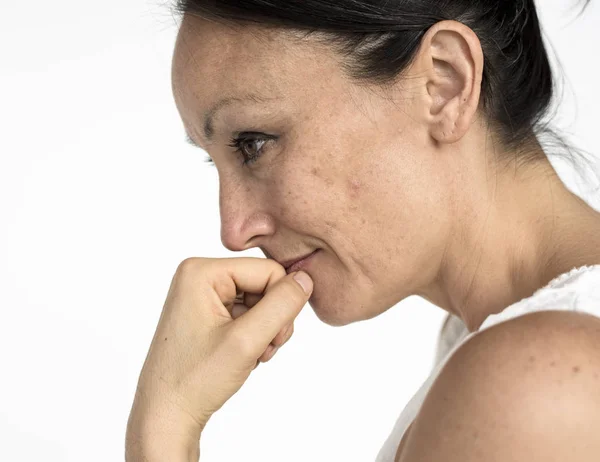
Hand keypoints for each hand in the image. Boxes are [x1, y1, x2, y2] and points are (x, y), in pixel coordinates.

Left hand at [126, 257, 312, 451]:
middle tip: (260, 351)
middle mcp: (199, 276)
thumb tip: (306, 279)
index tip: (270, 340)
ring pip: (260, 300)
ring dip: (266, 331)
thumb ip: (282, 305)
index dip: (281, 304)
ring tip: (250, 356)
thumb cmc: (195, 380)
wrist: (166, 416)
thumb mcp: (247, 340)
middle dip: (272, 319)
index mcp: (201, 271)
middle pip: (265, 284)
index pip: (270, 270)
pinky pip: (248, 312)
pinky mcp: (207, 312)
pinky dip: (254, 336)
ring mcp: (202, 294)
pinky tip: (242, 356)